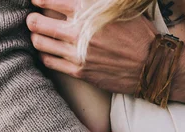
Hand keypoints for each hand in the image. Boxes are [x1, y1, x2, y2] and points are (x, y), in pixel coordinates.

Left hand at [27, 0, 155, 93]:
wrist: (153, 66)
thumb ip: (95, 3)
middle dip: (32, 19)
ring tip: (41, 36)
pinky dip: (47, 55)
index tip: (36, 1)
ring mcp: (77, 54)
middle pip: (37, 23)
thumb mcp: (120, 10)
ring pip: (41, 44)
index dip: (39, 0)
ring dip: (37, 38)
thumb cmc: (140, 35)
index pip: (51, 0)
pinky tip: (51, 52)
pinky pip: (51, 62)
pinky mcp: (80, 72)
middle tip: (33, 19)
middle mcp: (79, 32)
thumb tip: (81, 2)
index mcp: (88, 11)